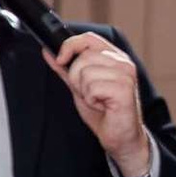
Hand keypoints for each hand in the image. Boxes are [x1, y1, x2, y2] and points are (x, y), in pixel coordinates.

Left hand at [44, 34, 147, 176]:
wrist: (120, 137)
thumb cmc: (105, 113)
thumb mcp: (80, 87)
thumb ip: (66, 69)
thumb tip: (49, 52)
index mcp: (114, 57)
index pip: (89, 38)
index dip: (70, 45)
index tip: (60, 60)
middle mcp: (123, 62)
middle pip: (83, 57)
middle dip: (77, 79)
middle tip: (90, 93)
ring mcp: (126, 74)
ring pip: (86, 73)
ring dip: (85, 92)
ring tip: (98, 100)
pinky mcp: (124, 89)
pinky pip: (92, 88)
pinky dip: (92, 100)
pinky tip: (103, 106)